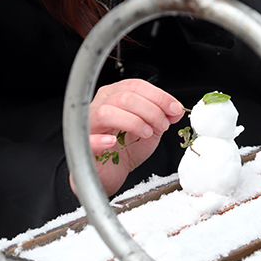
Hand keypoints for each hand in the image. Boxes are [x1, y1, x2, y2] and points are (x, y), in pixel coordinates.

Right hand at [69, 79, 184, 196]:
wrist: (112, 174)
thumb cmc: (125, 150)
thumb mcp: (151, 131)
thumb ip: (163, 117)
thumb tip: (176, 110)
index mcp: (115, 96)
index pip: (136, 86)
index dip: (158, 96)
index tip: (174, 108)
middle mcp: (100, 105)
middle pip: (125, 97)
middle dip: (151, 110)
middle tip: (162, 125)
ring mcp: (89, 124)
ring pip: (107, 112)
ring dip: (133, 122)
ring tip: (145, 134)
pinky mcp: (84, 145)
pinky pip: (88, 138)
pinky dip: (101, 139)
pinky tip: (112, 142)